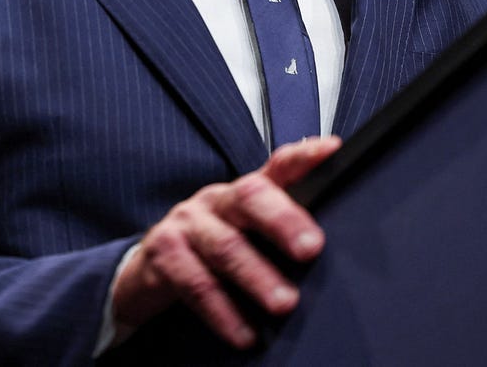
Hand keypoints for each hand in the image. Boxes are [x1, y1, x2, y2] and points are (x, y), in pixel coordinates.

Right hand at [112, 135, 340, 348]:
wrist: (148, 272)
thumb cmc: (208, 255)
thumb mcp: (244, 238)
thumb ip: (281, 233)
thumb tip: (339, 250)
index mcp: (241, 196)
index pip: (275, 168)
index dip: (302, 158)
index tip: (331, 153)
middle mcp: (214, 202)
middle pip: (249, 198)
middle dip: (282, 220)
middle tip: (311, 247)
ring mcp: (186, 226)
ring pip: (225, 246)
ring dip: (256, 275)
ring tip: (284, 302)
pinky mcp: (163, 256)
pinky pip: (195, 283)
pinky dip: (223, 312)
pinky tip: (244, 333)